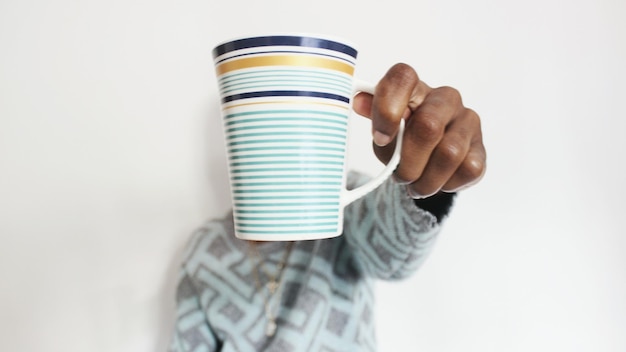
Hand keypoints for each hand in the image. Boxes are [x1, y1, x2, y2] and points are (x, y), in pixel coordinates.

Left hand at [353, 63, 485, 198]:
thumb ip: (372, 114)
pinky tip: (438, 181)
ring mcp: (467, 120)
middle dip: (409, 162)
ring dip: (427, 180)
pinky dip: (448, 184)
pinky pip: (469, 169)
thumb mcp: (381, 127)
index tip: (380, 138)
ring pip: (450, 154)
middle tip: (401, 176)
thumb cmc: (401, 136)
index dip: (387, 110)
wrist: (428, 157)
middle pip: (428, 126)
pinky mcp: (481, 146)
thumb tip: (359, 101)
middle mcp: (445, 97)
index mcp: (414, 86)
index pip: (401, 79)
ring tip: (416, 185)